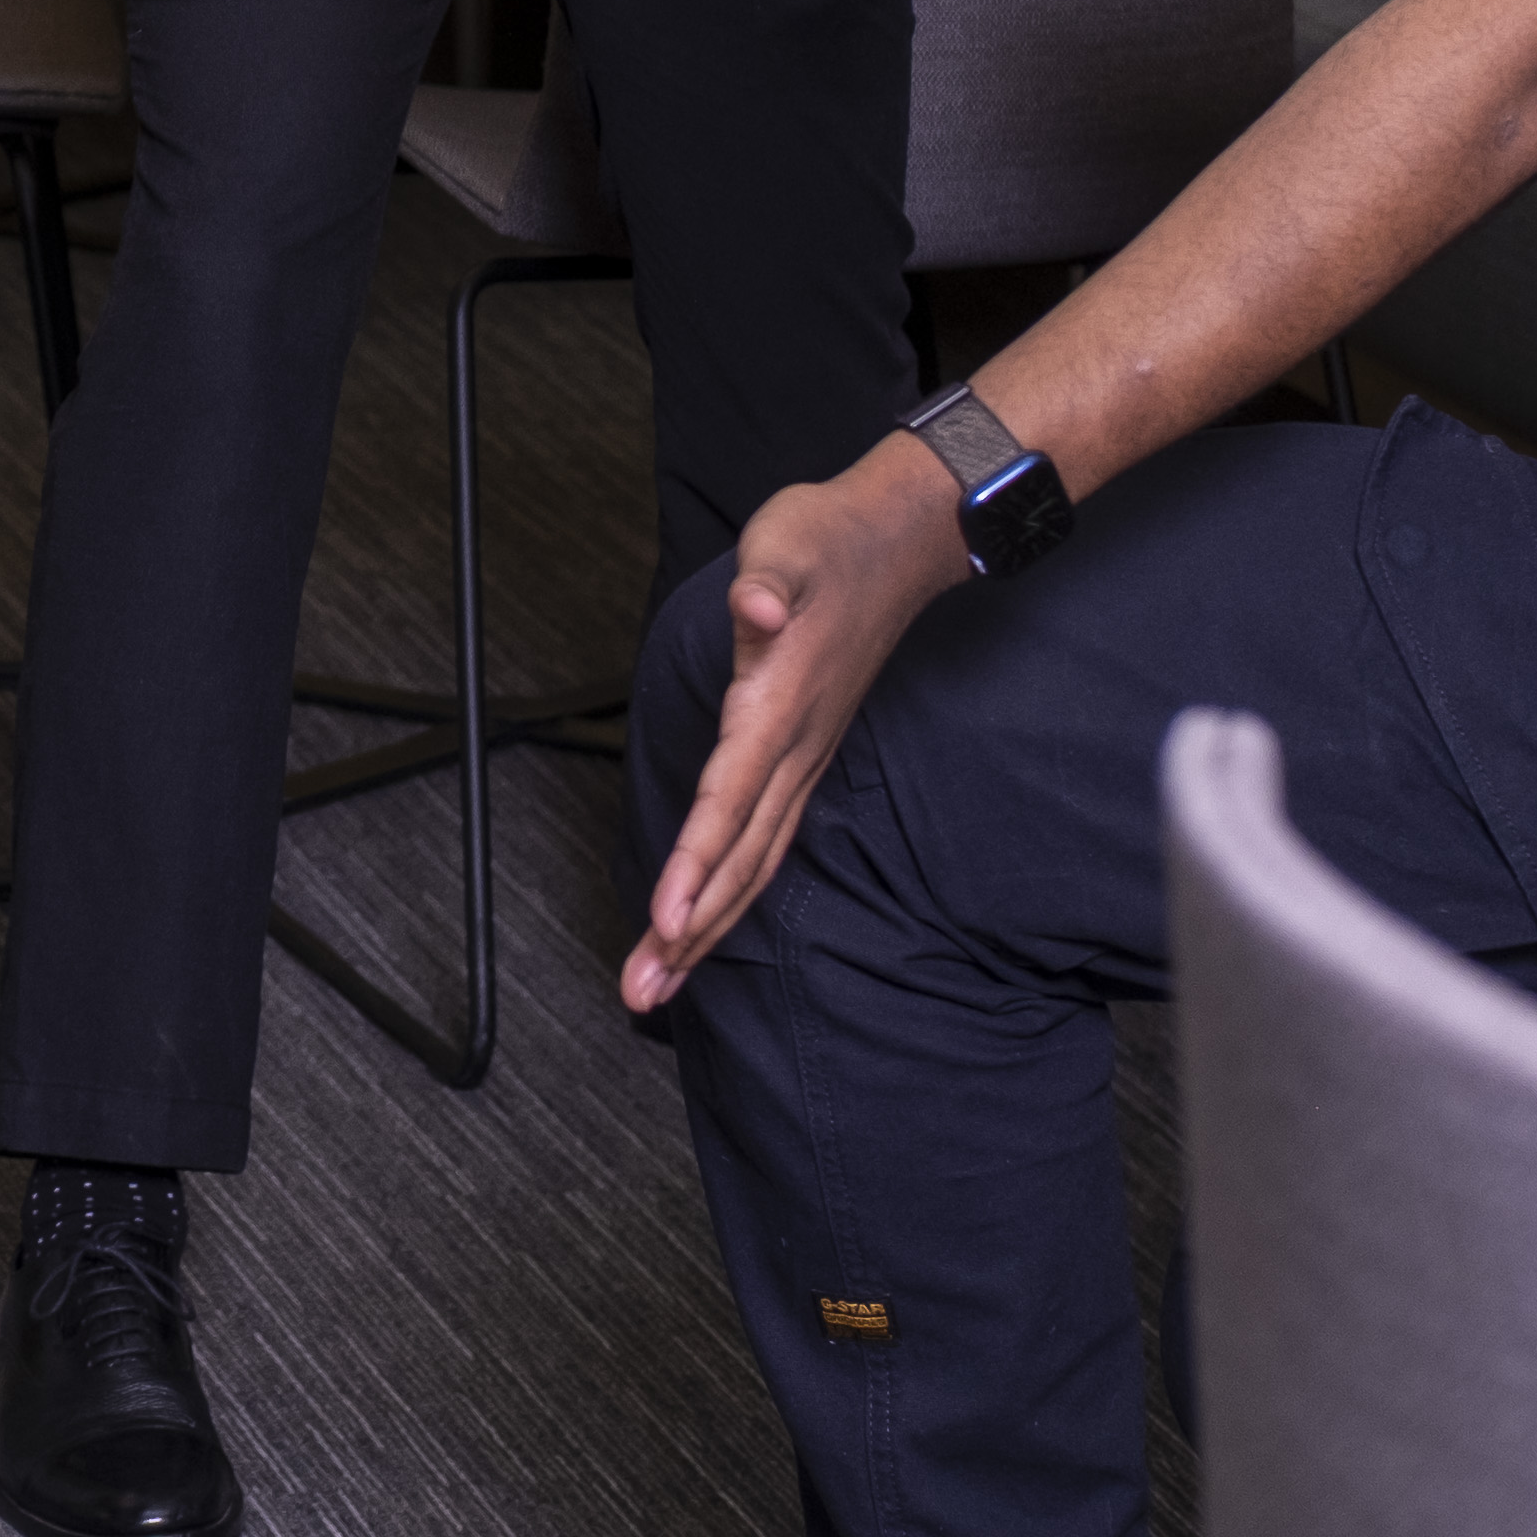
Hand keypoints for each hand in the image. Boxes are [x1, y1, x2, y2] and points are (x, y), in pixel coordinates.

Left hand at [620, 436, 966, 1011]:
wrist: (896, 543)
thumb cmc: (828, 543)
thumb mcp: (788, 546)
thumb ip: (768, 583)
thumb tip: (756, 606)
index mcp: (779, 708)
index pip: (729, 801)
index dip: (698, 863)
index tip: (666, 922)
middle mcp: (793, 750)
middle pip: (738, 859)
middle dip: (690, 932)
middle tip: (640, 994)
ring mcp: (802, 759)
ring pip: (752, 862)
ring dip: (707, 928)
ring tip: (659, 984)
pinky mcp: (802, 757)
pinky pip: (764, 841)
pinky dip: (732, 890)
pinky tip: (708, 925)